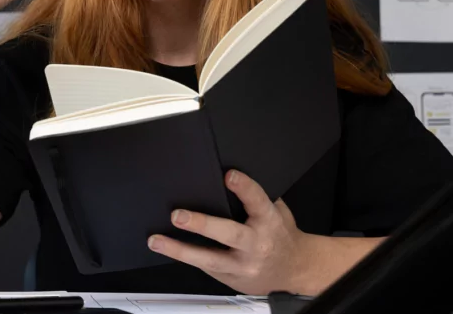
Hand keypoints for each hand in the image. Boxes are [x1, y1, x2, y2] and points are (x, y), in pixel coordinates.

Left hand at [147, 170, 311, 295]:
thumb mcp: (277, 212)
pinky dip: (185, 257)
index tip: (228, 175)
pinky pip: (205, 267)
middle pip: (230, 234)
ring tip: (157, 240)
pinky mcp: (231, 278)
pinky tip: (166, 248)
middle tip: (177, 215)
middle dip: (202, 225)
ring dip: (180, 250)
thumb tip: (229, 174)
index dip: (244, 188)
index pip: (258, 201)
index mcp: (270, 222)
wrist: (295, 270)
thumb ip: (257, 197)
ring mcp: (243, 265)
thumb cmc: (281, 234)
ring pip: (210, 259)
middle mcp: (257, 245)